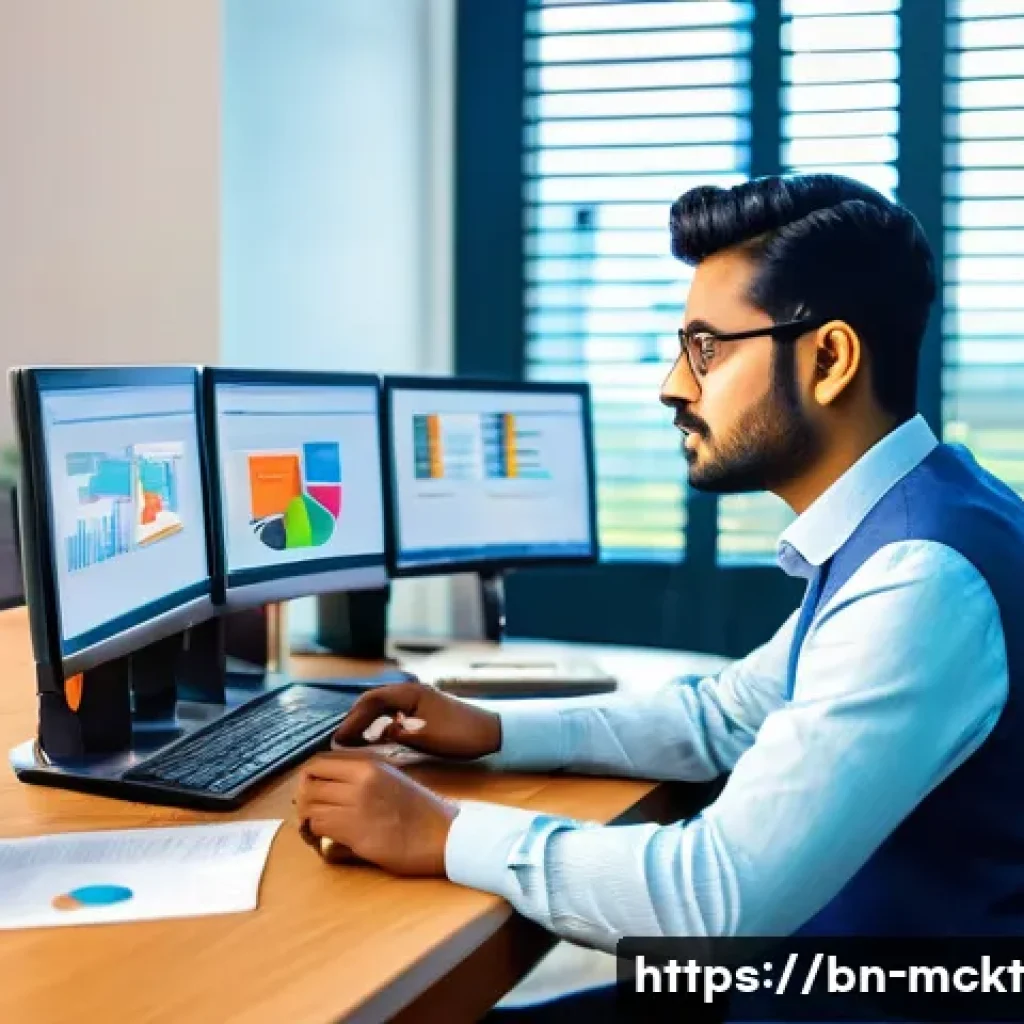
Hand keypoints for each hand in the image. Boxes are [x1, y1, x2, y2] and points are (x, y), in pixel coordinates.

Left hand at [295, 750, 458, 875]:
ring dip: (307, 818)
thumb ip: (361, 776)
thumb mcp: (390, 779)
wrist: (442, 835)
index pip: (319, 762)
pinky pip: (318, 826)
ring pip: (309, 805)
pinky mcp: (355, 832)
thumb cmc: (420, 810)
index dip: (309, 777)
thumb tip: (328, 785)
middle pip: (308, 782)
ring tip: (315, 829)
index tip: (313, 791)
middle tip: (310, 814)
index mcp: (368, 765)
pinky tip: (324, 840)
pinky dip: (315, 834)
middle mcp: (359, 781)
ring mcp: (356, 806)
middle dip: (303, 800)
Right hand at [331, 681, 501, 759]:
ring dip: (367, 723)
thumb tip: (380, 732)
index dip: (353, 719)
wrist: (491, 733)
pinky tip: (375, 740)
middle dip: (355, 719)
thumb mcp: (426, 737)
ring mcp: (417, 700)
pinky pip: (394, 714)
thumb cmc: (460, 734)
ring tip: (351, 742)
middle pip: (374, 701)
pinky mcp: (423, 711)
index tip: (339, 738)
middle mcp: (411, 692)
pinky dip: (381, 725)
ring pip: (383, 708)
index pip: (372, 700)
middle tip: (340, 741)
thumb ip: (399, 734)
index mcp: (410, 693)